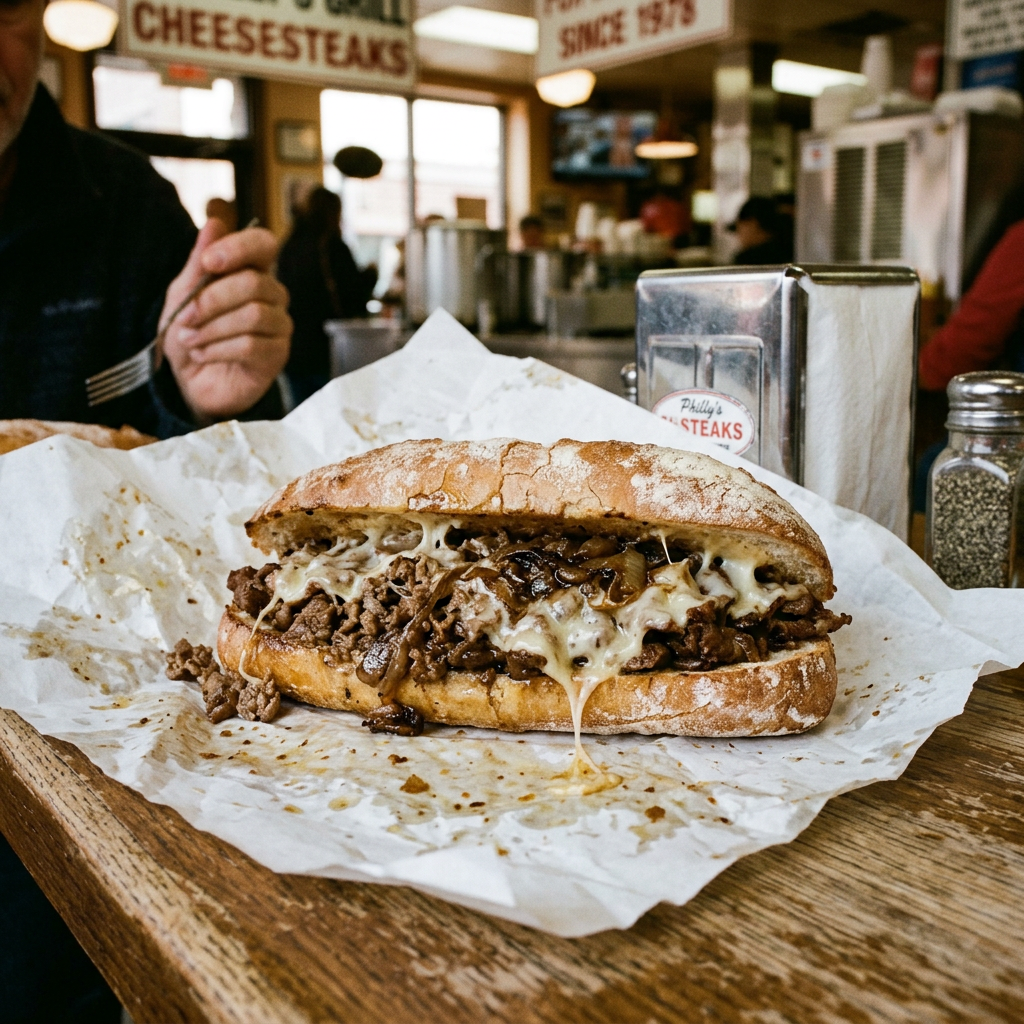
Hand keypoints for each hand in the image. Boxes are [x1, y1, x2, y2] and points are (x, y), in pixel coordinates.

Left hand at [161, 219, 291, 420]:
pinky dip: (219, 349)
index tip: (210, 262)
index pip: (264, 244)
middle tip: (186, 317)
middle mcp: (273, 296)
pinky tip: (202, 354)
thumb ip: (199, 263)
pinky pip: (252, 345)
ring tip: (190, 340)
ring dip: (213, 328)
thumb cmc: (190, 333)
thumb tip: (214, 222)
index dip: (240, 248)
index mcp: (251, 271)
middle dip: (212, 300)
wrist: (189, 381)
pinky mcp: (277, 355)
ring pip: (253, 315)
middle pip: (255, 283)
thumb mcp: (183, 294)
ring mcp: (279, 326)